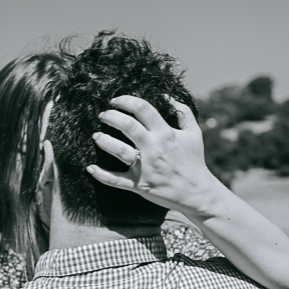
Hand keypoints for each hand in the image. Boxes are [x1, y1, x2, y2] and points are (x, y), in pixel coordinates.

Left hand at [88, 95, 215, 215]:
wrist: (197, 192)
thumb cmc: (194, 161)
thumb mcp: (194, 133)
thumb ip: (183, 112)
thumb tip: (167, 96)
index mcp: (166, 134)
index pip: (143, 109)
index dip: (126, 100)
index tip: (116, 100)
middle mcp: (154, 148)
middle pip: (127, 125)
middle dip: (111, 116)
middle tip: (103, 114)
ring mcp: (145, 167)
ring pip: (118, 150)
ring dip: (104, 141)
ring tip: (96, 135)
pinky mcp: (139, 185)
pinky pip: (116, 180)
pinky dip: (101, 175)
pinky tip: (90, 168)